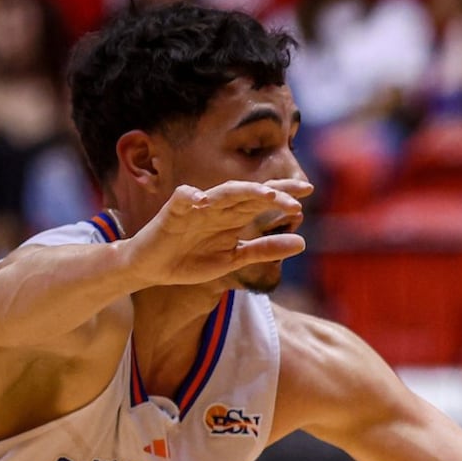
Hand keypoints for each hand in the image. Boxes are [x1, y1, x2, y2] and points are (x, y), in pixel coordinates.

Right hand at [122, 179, 309, 287]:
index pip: (261, 200)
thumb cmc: (191, 260)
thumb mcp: (233, 259)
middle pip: (248, 193)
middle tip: (297, 198)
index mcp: (233, 218)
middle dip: (272, 193)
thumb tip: (301, 242)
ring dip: (243, 191)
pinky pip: (182, 199)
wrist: (152, 269)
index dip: (283, 194)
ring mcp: (196, 209)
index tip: (309, 191)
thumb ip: (264, 251)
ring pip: (222, 193)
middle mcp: (218, 209)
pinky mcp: (172, 213)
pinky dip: (191, 197)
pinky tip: (202, 200)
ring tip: (265, 194)